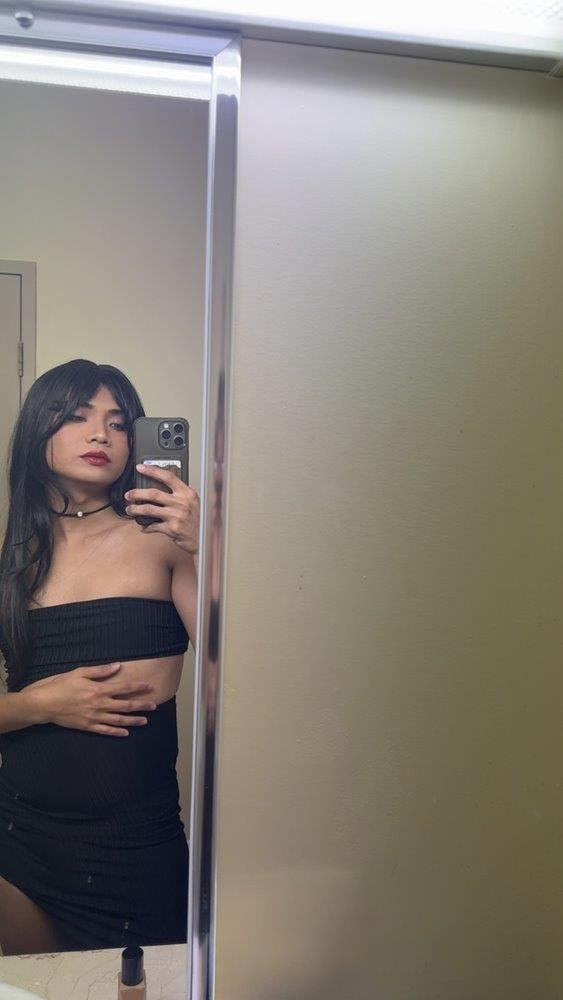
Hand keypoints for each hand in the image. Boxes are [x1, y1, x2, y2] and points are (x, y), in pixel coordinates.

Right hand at [25, 662, 157, 736]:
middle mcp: (99, 705)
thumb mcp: (80, 672)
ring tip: (145, 721)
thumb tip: (118, 666)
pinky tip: (125, 733)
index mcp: (99, 690)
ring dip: (133, 720)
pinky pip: (105, 731)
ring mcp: (94, 717)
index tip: (150, 687)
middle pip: (125, 706)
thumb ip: (100, 671)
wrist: (45, 704)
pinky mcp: (88, 726)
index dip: (138, 687)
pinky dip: (116, 732)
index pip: (124, 688)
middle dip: (141, 705)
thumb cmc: (62, 685)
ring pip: (118, 720)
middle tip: (154, 706)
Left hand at [124, 462, 199, 555]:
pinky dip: (146, 527)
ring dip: (136, 510)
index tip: (140, 468)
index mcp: (187, 493)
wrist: (206, 538)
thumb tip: (161, 488)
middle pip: (153, 493)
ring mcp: (176, 516)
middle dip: (137, 493)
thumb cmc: (199, 520)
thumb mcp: (193, 503)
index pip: (167, 477)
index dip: (152, 471)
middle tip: (129, 495)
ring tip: (130, 510)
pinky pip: (153, 526)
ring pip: (149, 509)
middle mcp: (181, 503)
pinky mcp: (172, 529)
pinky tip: (143, 527)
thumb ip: (180, 495)